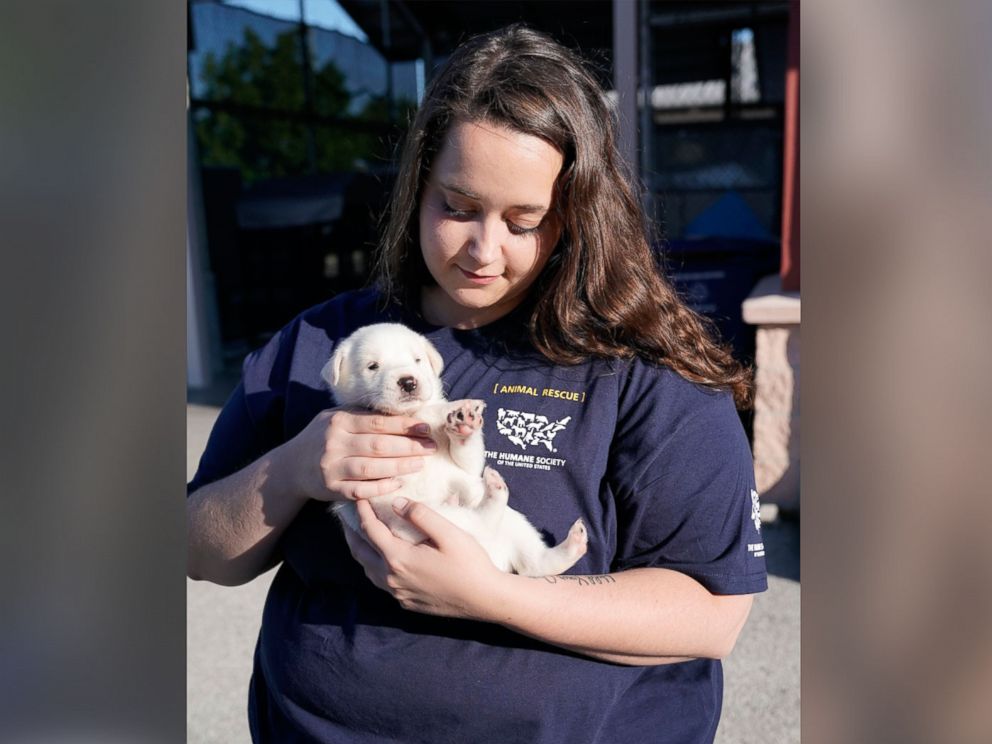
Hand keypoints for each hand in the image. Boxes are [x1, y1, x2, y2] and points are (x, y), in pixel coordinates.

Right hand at [284, 408, 436, 501]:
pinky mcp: (331, 489)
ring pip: (371, 468)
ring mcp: (331, 467)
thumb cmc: (322, 437)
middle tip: (431, 447)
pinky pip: (361, 490)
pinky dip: (381, 487)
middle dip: (409, 446)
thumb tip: (403, 415)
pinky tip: (398, 483)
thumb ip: (363, 415)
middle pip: (378, 445)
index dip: (405, 425)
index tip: (425, 428)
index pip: (378, 422)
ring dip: (400, 466)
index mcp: (339, 421)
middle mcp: (334, 442)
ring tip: (420, 464)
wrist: (290, 466)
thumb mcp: (336, 418)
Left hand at [343, 498, 505, 619]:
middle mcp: (392, 579)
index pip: (370, 531)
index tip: (358, 497)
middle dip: (352, 532)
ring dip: (361, 550)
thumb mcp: (449, 533)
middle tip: (348, 516)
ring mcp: (399, 594)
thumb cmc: (471, 564)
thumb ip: (420, 515)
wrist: (486, 600)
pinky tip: (382, 558)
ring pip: (368, 570)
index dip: (362, 512)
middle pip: (360, 552)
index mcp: (399, 559)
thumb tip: (395, 503)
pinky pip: (381, 582)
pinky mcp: (407, 603)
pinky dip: (374, 565)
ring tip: (360, 535)